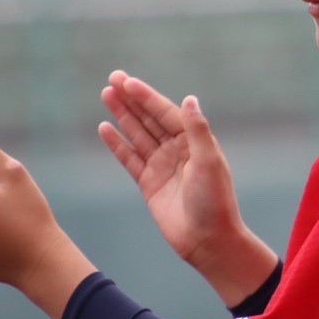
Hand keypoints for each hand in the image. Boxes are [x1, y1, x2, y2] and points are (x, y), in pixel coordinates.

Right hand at [98, 71, 275, 303]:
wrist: (207, 240)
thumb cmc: (214, 201)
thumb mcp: (208, 162)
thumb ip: (197, 130)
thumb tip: (189, 98)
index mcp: (194, 142)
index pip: (166, 112)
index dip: (146, 96)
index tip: (127, 81)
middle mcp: (177, 150)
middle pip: (149, 119)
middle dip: (131, 99)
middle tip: (111, 79)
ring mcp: (162, 166)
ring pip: (137, 134)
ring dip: (122, 115)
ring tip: (106, 95)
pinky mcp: (148, 183)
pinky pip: (129, 158)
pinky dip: (117, 143)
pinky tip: (104, 127)